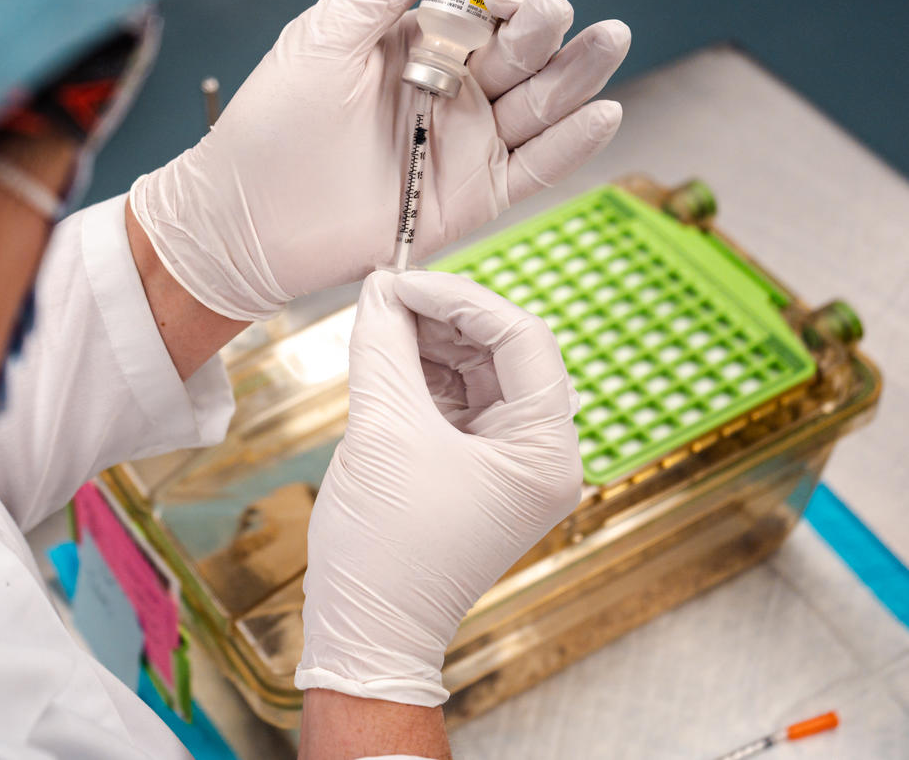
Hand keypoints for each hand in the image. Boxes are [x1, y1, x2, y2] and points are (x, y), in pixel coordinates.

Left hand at [130, 0, 630, 320]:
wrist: (244, 217)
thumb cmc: (271, 123)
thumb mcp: (325, 37)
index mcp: (419, 42)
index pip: (487, 4)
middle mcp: (453, 87)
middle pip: (526, 47)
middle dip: (546, 24)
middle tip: (541, 16)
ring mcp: (466, 141)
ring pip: (542, 102)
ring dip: (581, 71)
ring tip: (610, 40)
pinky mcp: (472, 195)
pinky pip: (535, 169)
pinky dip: (572, 144)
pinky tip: (604, 114)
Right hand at [295, 270, 582, 706]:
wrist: (367, 631)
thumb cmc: (386, 551)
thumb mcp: (382, 431)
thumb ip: (383, 348)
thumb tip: (378, 290)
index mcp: (545, 451)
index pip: (521, 339)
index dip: (460, 298)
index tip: (401, 281)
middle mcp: (540, 454)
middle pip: (503, 351)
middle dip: (444, 317)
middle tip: (386, 291)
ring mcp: (508, 463)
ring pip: (478, 372)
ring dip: (429, 341)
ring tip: (378, 317)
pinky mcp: (473, 469)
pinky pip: (456, 401)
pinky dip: (421, 373)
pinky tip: (384, 351)